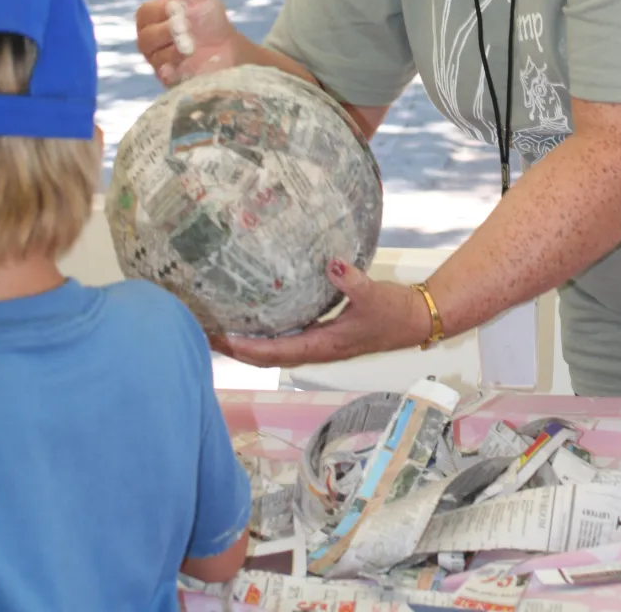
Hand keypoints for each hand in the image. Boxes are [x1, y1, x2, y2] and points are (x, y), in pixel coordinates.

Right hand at [135, 0, 238, 86]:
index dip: (164, 12)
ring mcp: (157, 61)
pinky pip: (161, 76)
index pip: (145, 13)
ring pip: (155, 57)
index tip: (183, 10)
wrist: (230, 49)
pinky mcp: (168, 79)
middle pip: (146, 37)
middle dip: (171, 32)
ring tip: (194, 48)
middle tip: (189, 31)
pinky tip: (181, 67)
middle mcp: (149, 40)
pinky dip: (171, 71)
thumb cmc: (211, 20)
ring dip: (177, 51)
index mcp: (152, 18)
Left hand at [213, 260, 432, 368]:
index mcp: (324, 345)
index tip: (223, 338)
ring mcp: (319, 343)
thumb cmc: (394, 312)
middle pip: (267, 356)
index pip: (278, 352)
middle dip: (237, 348)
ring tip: (220, 328)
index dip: (249, 348)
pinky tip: (255, 317)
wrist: (415, 319)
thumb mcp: (374, 294)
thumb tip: (332, 263)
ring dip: (247, 342)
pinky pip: (286, 337)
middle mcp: (316, 348)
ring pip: (274, 349)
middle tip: (206, 333)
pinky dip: (265, 332)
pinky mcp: (323, 333)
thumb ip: (352, 280)